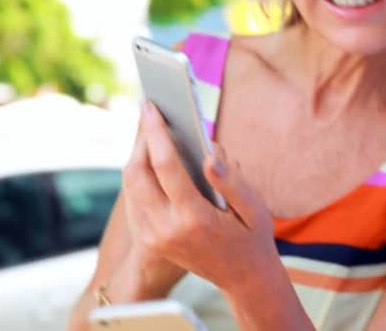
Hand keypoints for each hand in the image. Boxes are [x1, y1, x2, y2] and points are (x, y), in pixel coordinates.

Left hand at [122, 101, 277, 291]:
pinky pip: (134, 199)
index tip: (150, 106)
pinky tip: (152, 158)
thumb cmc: (252, 238)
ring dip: (137, 155)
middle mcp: (166, 230)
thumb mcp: (254, 207)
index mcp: (194, 219)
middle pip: (137, 173)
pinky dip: (139, 174)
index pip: (165, 166)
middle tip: (149, 113)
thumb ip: (232, 180)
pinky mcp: (149, 240)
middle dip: (140, 139)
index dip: (155, 132)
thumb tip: (208, 152)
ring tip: (150, 130)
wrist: (243, 278)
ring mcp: (154, 238)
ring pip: (131, 186)